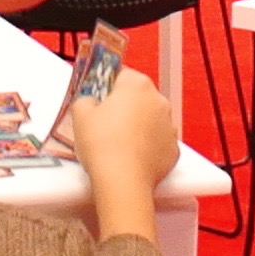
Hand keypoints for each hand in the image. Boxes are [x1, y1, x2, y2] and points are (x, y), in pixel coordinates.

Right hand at [66, 64, 177, 196]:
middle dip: (124, 106)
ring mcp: (169, 126)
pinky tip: (131, 156)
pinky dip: (148, 146)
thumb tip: (91, 103)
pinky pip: (158, 141)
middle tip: (105, 122)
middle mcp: (158, 100)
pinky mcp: (174, 149)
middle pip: (138, 96)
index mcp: (137, 84)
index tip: (98, 99)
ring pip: (150, 119)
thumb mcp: (80, 114)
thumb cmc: (102, 143)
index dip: (107, 86)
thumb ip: (86, 99)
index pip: (121, 74)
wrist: (123, 181)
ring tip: (118, 143)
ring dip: (138, 126)